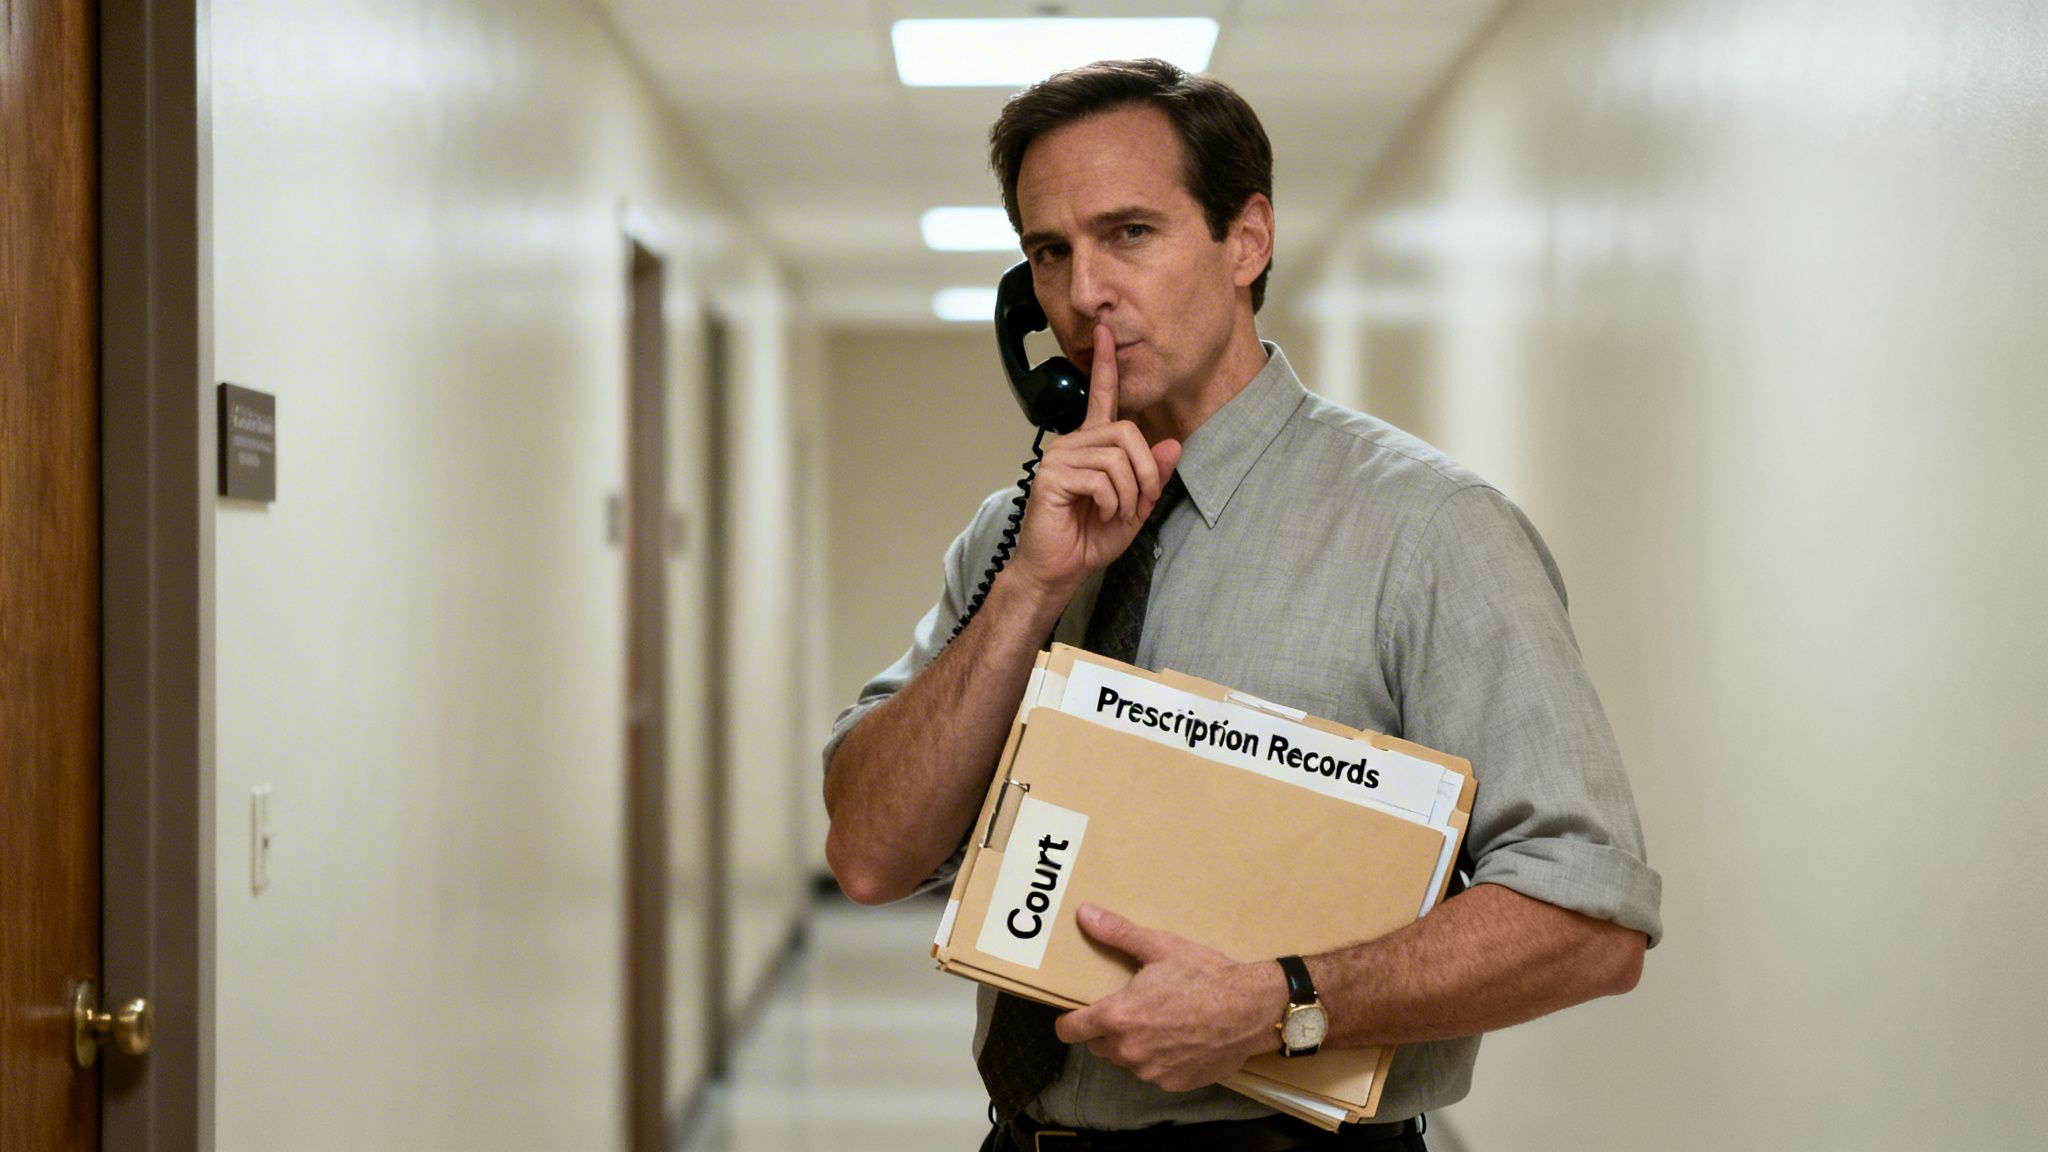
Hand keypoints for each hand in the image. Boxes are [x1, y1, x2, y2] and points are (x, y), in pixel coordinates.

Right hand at [1008, 324, 1181, 600]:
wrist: (1058, 570)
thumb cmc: (1088, 538)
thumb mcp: (1135, 507)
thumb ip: (1153, 477)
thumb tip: (1171, 445)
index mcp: (1091, 445)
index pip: (1101, 397)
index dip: (1105, 364)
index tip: (1106, 332)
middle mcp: (1073, 443)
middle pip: (1127, 432)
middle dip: (1146, 472)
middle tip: (1141, 502)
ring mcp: (1060, 457)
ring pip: (1117, 457)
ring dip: (1129, 493)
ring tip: (1115, 513)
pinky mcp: (1052, 475)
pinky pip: (1101, 478)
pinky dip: (1111, 502)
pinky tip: (1097, 513)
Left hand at [1053, 904, 1281, 1092]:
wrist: (1251, 1009)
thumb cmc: (1205, 977)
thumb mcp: (1160, 948)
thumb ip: (1117, 933)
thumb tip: (1085, 914)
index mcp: (1117, 1017)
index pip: (1069, 1031)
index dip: (1068, 1021)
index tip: (1076, 1013)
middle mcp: (1129, 1050)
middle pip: (1098, 1045)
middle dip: (1108, 1028)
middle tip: (1133, 1006)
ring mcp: (1151, 1070)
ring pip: (1127, 1059)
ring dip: (1134, 1044)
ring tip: (1160, 1020)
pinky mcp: (1174, 1083)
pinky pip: (1154, 1071)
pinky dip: (1160, 1058)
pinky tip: (1180, 1037)